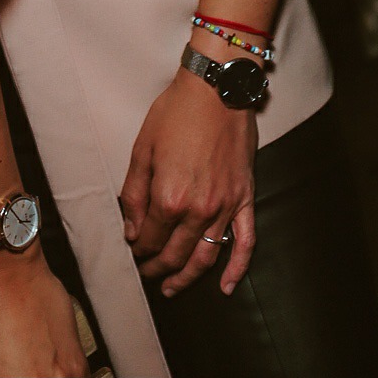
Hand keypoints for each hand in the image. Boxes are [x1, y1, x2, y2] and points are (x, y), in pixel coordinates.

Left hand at [119, 61, 255, 298]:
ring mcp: (225, 207)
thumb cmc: (176, 113)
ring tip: (174, 288)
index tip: (134, 252)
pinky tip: (227, 288)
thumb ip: (135, 194)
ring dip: (188, 277)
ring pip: (206, 256)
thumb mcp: (143, 149)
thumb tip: (132, 231)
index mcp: (169, 198)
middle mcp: (198, 209)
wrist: (217, 89)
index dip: (139, 250)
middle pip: (175, 253)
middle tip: (148, 274)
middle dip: (158, 269)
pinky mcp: (245, 199)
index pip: (150, 239)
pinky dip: (237, 270)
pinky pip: (245, 243)